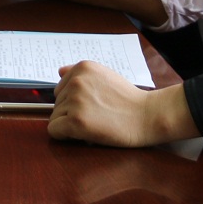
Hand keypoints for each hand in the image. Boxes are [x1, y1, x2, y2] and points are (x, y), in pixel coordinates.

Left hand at [48, 62, 189, 146]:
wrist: (148, 116)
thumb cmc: (129, 99)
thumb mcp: (105, 76)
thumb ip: (80, 73)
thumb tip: (59, 71)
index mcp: (83, 67)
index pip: (60, 89)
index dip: (72, 102)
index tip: (91, 107)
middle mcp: (76, 81)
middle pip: (57, 104)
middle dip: (71, 113)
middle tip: (96, 117)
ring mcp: (75, 100)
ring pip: (55, 117)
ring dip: (70, 125)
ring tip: (94, 124)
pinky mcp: (76, 121)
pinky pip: (54, 130)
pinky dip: (64, 136)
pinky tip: (82, 135)